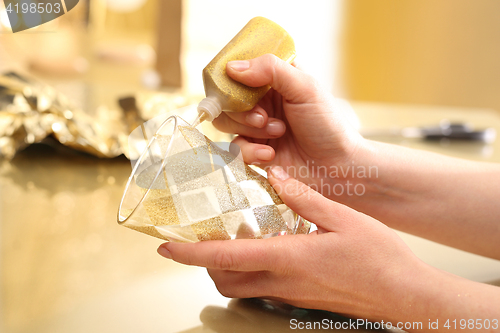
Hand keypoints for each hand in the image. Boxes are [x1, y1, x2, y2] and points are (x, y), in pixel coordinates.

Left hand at [157, 166, 426, 321]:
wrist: (404, 294)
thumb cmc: (379, 256)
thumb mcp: (343, 217)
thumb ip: (305, 198)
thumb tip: (276, 178)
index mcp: (290, 257)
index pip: (226, 256)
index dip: (190, 252)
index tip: (166, 245)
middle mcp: (284, 280)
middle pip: (224, 280)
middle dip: (203, 262)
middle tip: (199, 237)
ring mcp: (290, 293)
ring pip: (240, 288)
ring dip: (224, 268)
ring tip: (227, 240)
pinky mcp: (300, 297)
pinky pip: (261, 288)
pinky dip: (247, 272)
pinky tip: (262, 249)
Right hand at [213, 54, 364, 199]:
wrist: (338, 169)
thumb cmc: (328, 126)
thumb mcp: (305, 89)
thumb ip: (271, 70)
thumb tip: (233, 68)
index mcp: (276, 79)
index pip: (240, 69)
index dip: (233, 79)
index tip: (239, 88)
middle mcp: (263, 101)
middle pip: (227, 98)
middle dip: (242, 110)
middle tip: (264, 117)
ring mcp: (257, 126)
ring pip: (227, 122)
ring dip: (248, 129)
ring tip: (277, 133)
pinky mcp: (255, 151)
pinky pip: (235, 148)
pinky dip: (250, 152)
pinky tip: (270, 154)